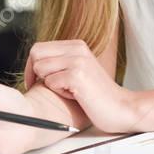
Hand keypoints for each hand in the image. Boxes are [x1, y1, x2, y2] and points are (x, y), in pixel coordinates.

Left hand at [25, 39, 141, 132]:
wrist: (121, 108)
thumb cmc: (97, 95)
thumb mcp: (78, 70)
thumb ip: (60, 62)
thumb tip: (33, 63)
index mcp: (77, 45)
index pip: (39, 47)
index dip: (31, 66)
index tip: (35, 81)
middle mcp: (77, 48)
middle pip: (36, 53)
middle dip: (35, 73)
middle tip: (48, 87)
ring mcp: (78, 60)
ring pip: (40, 68)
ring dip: (49, 83)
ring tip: (68, 90)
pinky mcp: (77, 75)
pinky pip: (50, 82)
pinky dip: (58, 92)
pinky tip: (75, 95)